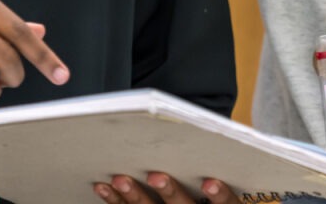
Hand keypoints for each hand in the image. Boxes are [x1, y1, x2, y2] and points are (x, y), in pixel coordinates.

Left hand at [93, 172, 238, 203]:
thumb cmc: (201, 189)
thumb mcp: (220, 182)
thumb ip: (214, 165)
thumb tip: (203, 130)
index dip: (221, 196)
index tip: (210, 182)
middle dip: (169, 192)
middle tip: (155, 176)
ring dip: (134, 197)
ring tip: (120, 179)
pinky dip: (115, 201)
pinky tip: (104, 187)